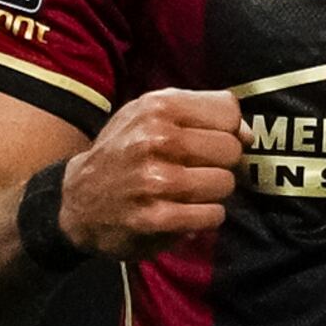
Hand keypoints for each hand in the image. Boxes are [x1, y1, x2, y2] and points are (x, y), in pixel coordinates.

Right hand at [56, 89, 241, 259]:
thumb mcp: (149, 115)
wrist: (77, 200)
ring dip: (213, 192)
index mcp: (157, 108)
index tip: (211, 141)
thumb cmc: (123, 151)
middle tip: (197, 169)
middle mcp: (155, 140)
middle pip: (231, 149)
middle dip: (220, 162)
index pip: (228, 113)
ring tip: (189, 191)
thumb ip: (201, 112)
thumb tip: (248, 133)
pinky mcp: (156, 218)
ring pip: (225, 184)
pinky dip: (205, 216)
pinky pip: (212, 215)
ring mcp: (155, 180)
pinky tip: (185, 212)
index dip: (227, 130)